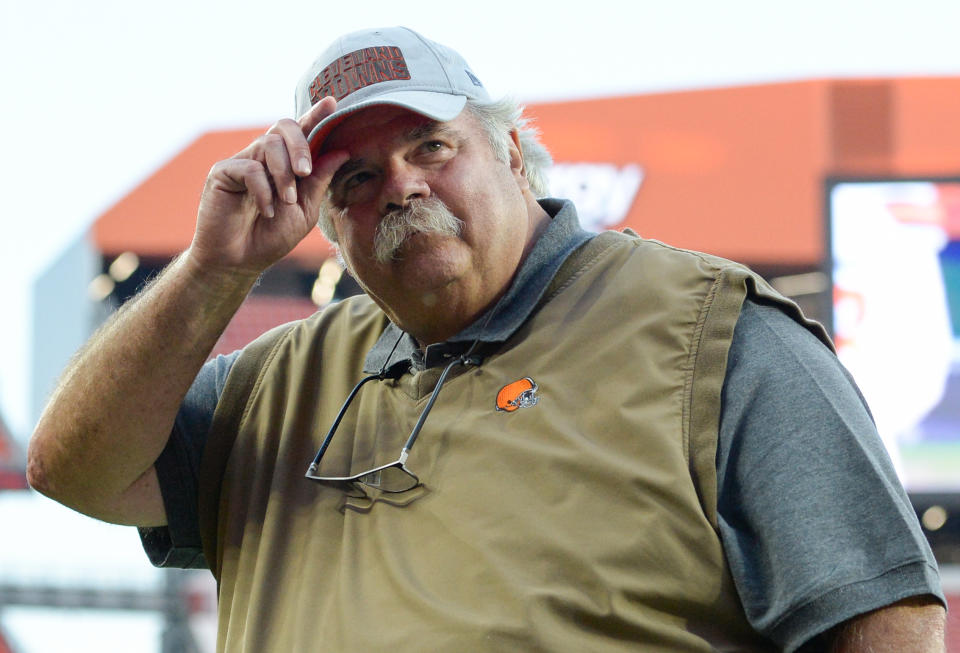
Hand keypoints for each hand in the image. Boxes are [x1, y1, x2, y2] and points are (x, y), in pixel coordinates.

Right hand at [188, 97, 348, 277]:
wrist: (239, 261)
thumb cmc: (270, 237)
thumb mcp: (304, 211)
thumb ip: (318, 181)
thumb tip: (341, 151)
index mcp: (286, 164)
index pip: (302, 132)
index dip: (316, 116)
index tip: (333, 103)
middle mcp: (264, 157)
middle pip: (284, 126)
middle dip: (301, 146)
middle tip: (305, 172)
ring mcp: (242, 162)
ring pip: (269, 144)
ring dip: (284, 174)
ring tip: (287, 201)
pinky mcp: (222, 172)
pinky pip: (249, 168)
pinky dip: (263, 190)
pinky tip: (267, 210)